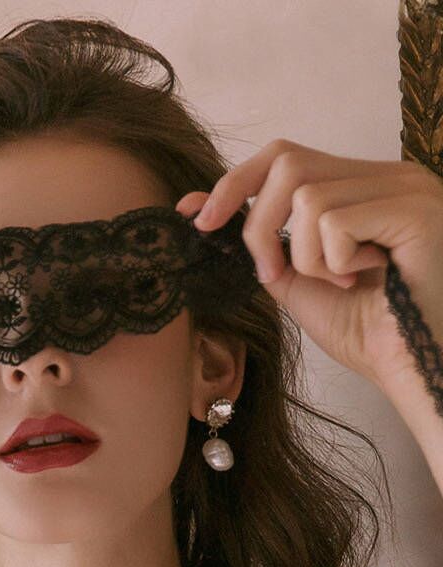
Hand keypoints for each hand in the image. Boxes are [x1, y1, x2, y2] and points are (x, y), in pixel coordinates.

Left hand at [176, 138, 442, 389]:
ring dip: (305, 256)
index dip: (235, 183)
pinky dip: (333, 262)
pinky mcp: (414, 208)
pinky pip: (334, 221)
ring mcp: (405, 187)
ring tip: (344, 282)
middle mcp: (386, 175)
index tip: (197, 218)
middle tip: (273, 273)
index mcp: (360, 187)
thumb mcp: (296, 280)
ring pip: (308, 197)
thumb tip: (195, 206)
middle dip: (259, 225)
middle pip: (287, 163)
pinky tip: (365, 279)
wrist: (411, 366)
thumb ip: (258, 242)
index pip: (285, 156)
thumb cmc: (363, 328)